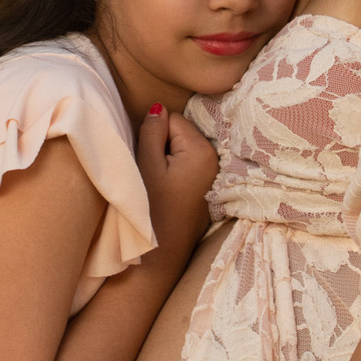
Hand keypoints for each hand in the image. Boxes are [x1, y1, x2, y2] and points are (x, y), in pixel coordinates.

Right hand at [136, 105, 217, 252]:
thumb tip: (158, 107)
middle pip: (181, 132)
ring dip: (169, 159)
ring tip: (161, 183)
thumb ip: (152, 131)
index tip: (149, 158)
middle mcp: (214, 158)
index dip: (155, 134)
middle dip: (164, 145)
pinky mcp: (208, 187)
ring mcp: (213, 174)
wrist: (161, 254)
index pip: (172, 118)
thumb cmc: (152, 209)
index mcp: (201, 150)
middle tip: (154, 172)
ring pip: (183, 149)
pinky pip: (189, 165)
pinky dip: (177, 172)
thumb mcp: (146, 165)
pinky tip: (169, 192)